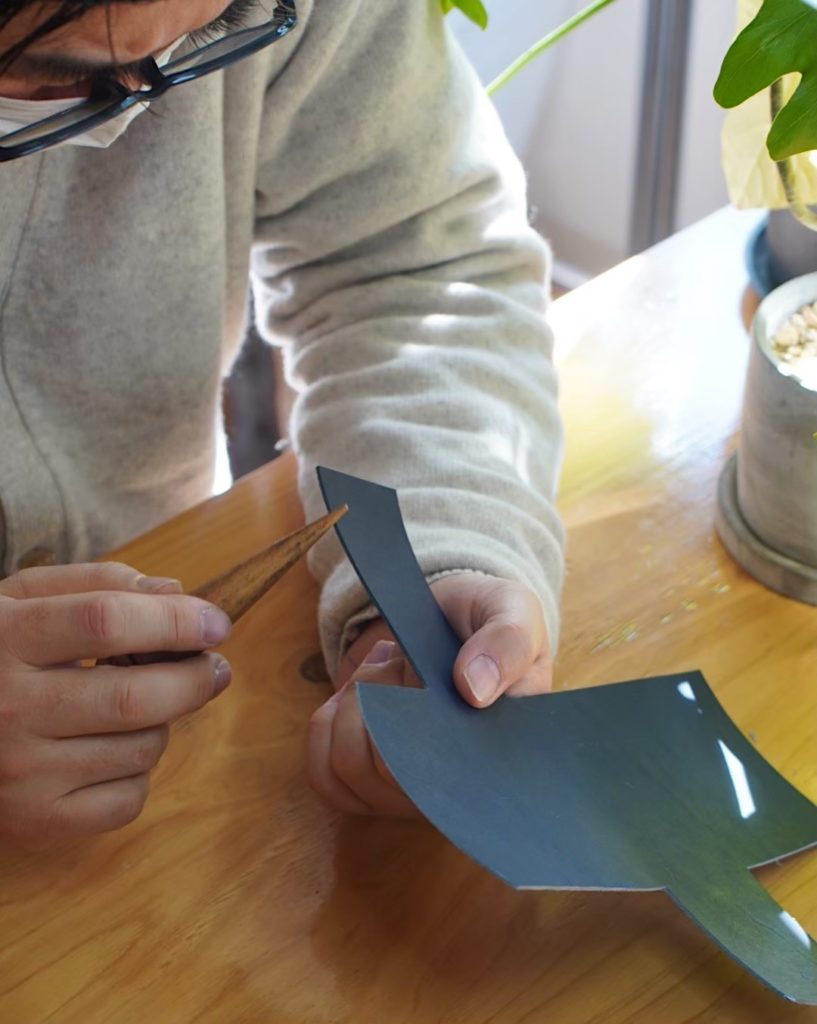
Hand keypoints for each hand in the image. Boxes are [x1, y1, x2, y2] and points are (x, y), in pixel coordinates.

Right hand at [0, 562, 232, 849]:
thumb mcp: (21, 598)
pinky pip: (128, 800)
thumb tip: (176, 594)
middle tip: (213, 666)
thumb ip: (98, 584)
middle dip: (194, 678)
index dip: (175, 620)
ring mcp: (21, 772)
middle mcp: (9, 708)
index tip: (216, 623)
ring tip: (144, 702)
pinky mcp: (35, 820)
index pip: (106, 621)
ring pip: (141, 748)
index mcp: (5, 637)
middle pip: (134, 697)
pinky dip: (142, 771)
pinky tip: (116, 747)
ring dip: (165, 721)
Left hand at [307, 574, 550, 815]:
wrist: (446, 617)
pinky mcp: (366, 782)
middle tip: (406, 657)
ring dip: (355, 703)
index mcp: (503, 756)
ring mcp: (409, 789)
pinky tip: (356, 693)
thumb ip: (507, 643)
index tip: (426, 674)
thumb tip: (474, 691)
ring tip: (386, 668)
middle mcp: (457, 786)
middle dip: (386, 693)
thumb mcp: (513, 611)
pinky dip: (328, 722)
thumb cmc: (489, 620)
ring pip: (350, 767)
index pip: (456, 780)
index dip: (427, 729)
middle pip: (391, 769)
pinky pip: (323, 772)